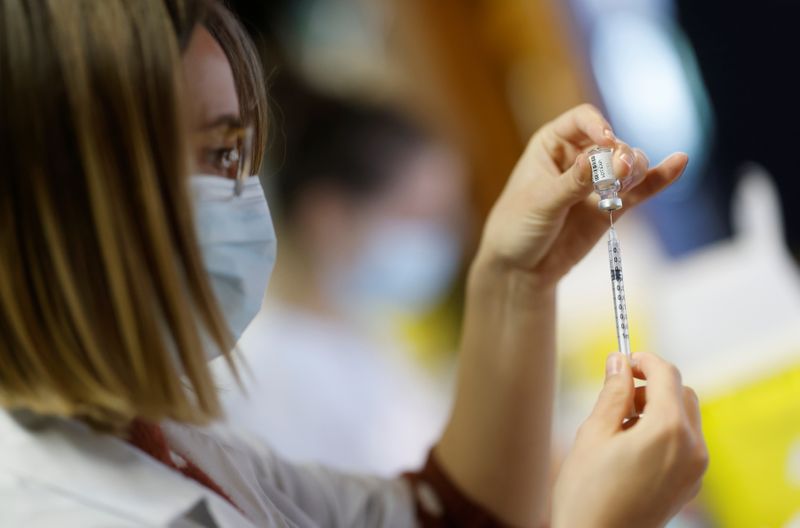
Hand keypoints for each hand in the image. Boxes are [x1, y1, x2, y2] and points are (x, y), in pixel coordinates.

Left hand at [476, 104, 687, 286]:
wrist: (520, 268)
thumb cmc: (517, 227)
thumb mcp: (540, 202)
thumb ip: (574, 182)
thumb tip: (604, 159)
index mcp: (551, 144)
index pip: (583, 119)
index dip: (599, 126)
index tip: (607, 142)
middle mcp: (577, 157)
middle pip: (612, 143)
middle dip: (620, 156)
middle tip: (619, 174)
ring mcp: (596, 182)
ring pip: (629, 164)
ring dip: (634, 170)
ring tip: (625, 183)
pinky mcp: (611, 206)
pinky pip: (640, 189)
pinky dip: (658, 179)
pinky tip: (678, 164)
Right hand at [552, 352, 708, 527]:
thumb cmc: (587, 494)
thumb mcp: (593, 433)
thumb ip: (612, 393)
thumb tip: (619, 361)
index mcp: (668, 430)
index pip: (666, 374)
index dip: (644, 359)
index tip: (622, 360)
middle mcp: (691, 448)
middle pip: (682, 393)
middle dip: (652, 385)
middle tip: (618, 397)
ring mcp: (694, 469)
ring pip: (685, 418)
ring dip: (658, 409)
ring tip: (620, 428)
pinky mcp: (690, 485)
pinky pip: (684, 443)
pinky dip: (664, 432)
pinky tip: (631, 448)